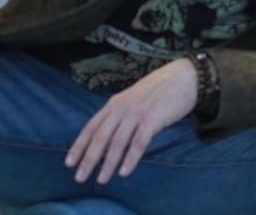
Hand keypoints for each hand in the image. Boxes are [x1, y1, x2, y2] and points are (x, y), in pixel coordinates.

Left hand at [66, 58, 197, 183]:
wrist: (185, 77)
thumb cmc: (161, 89)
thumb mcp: (134, 98)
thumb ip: (121, 113)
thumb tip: (110, 135)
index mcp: (115, 103)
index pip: (91, 127)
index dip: (79, 145)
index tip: (69, 163)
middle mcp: (122, 108)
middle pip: (100, 137)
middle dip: (89, 159)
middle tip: (80, 177)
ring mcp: (137, 113)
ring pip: (117, 142)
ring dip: (108, 163)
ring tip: (102, 179)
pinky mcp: (153, 119)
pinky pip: (138, 142)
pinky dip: (130, 158)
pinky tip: (124, 171)